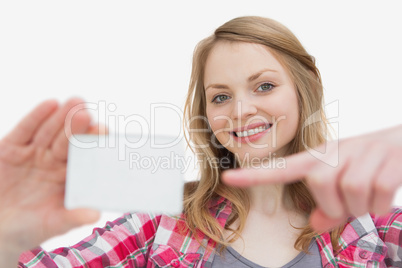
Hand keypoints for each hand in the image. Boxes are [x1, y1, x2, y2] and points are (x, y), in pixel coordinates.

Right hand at [0, 98, 103, 254]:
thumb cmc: (27, 228)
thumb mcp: (50, 225)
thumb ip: (71, 218)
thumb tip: (95, 214)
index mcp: (69, 176)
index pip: (84, 156)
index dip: (92, 142)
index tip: (102, 130)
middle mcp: (54, 162)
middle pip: (68, 139)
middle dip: (78, 125)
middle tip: (88, 111)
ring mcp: (33, 153)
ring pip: (49, 131)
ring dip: (62, 117)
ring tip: (75, 102)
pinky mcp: (11, 149)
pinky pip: (25, 131)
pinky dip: (35, 118)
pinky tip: (50, 105)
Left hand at [222, 125, 401, 231]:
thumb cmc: (370, 165)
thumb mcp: (345, 184)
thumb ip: (328, 207)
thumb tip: (314, 226)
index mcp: (321, 158)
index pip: (282, 167)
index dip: (255, 175)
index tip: (228, 178)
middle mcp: (337, 151)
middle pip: (320, 186)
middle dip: (336, 206)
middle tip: (352, 204)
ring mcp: (362, 152)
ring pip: (349, 192)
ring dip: (363, 205)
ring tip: (371, 195)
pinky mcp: (387, 160)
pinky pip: (378, 194)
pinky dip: (382, 203)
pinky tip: (386, 193)